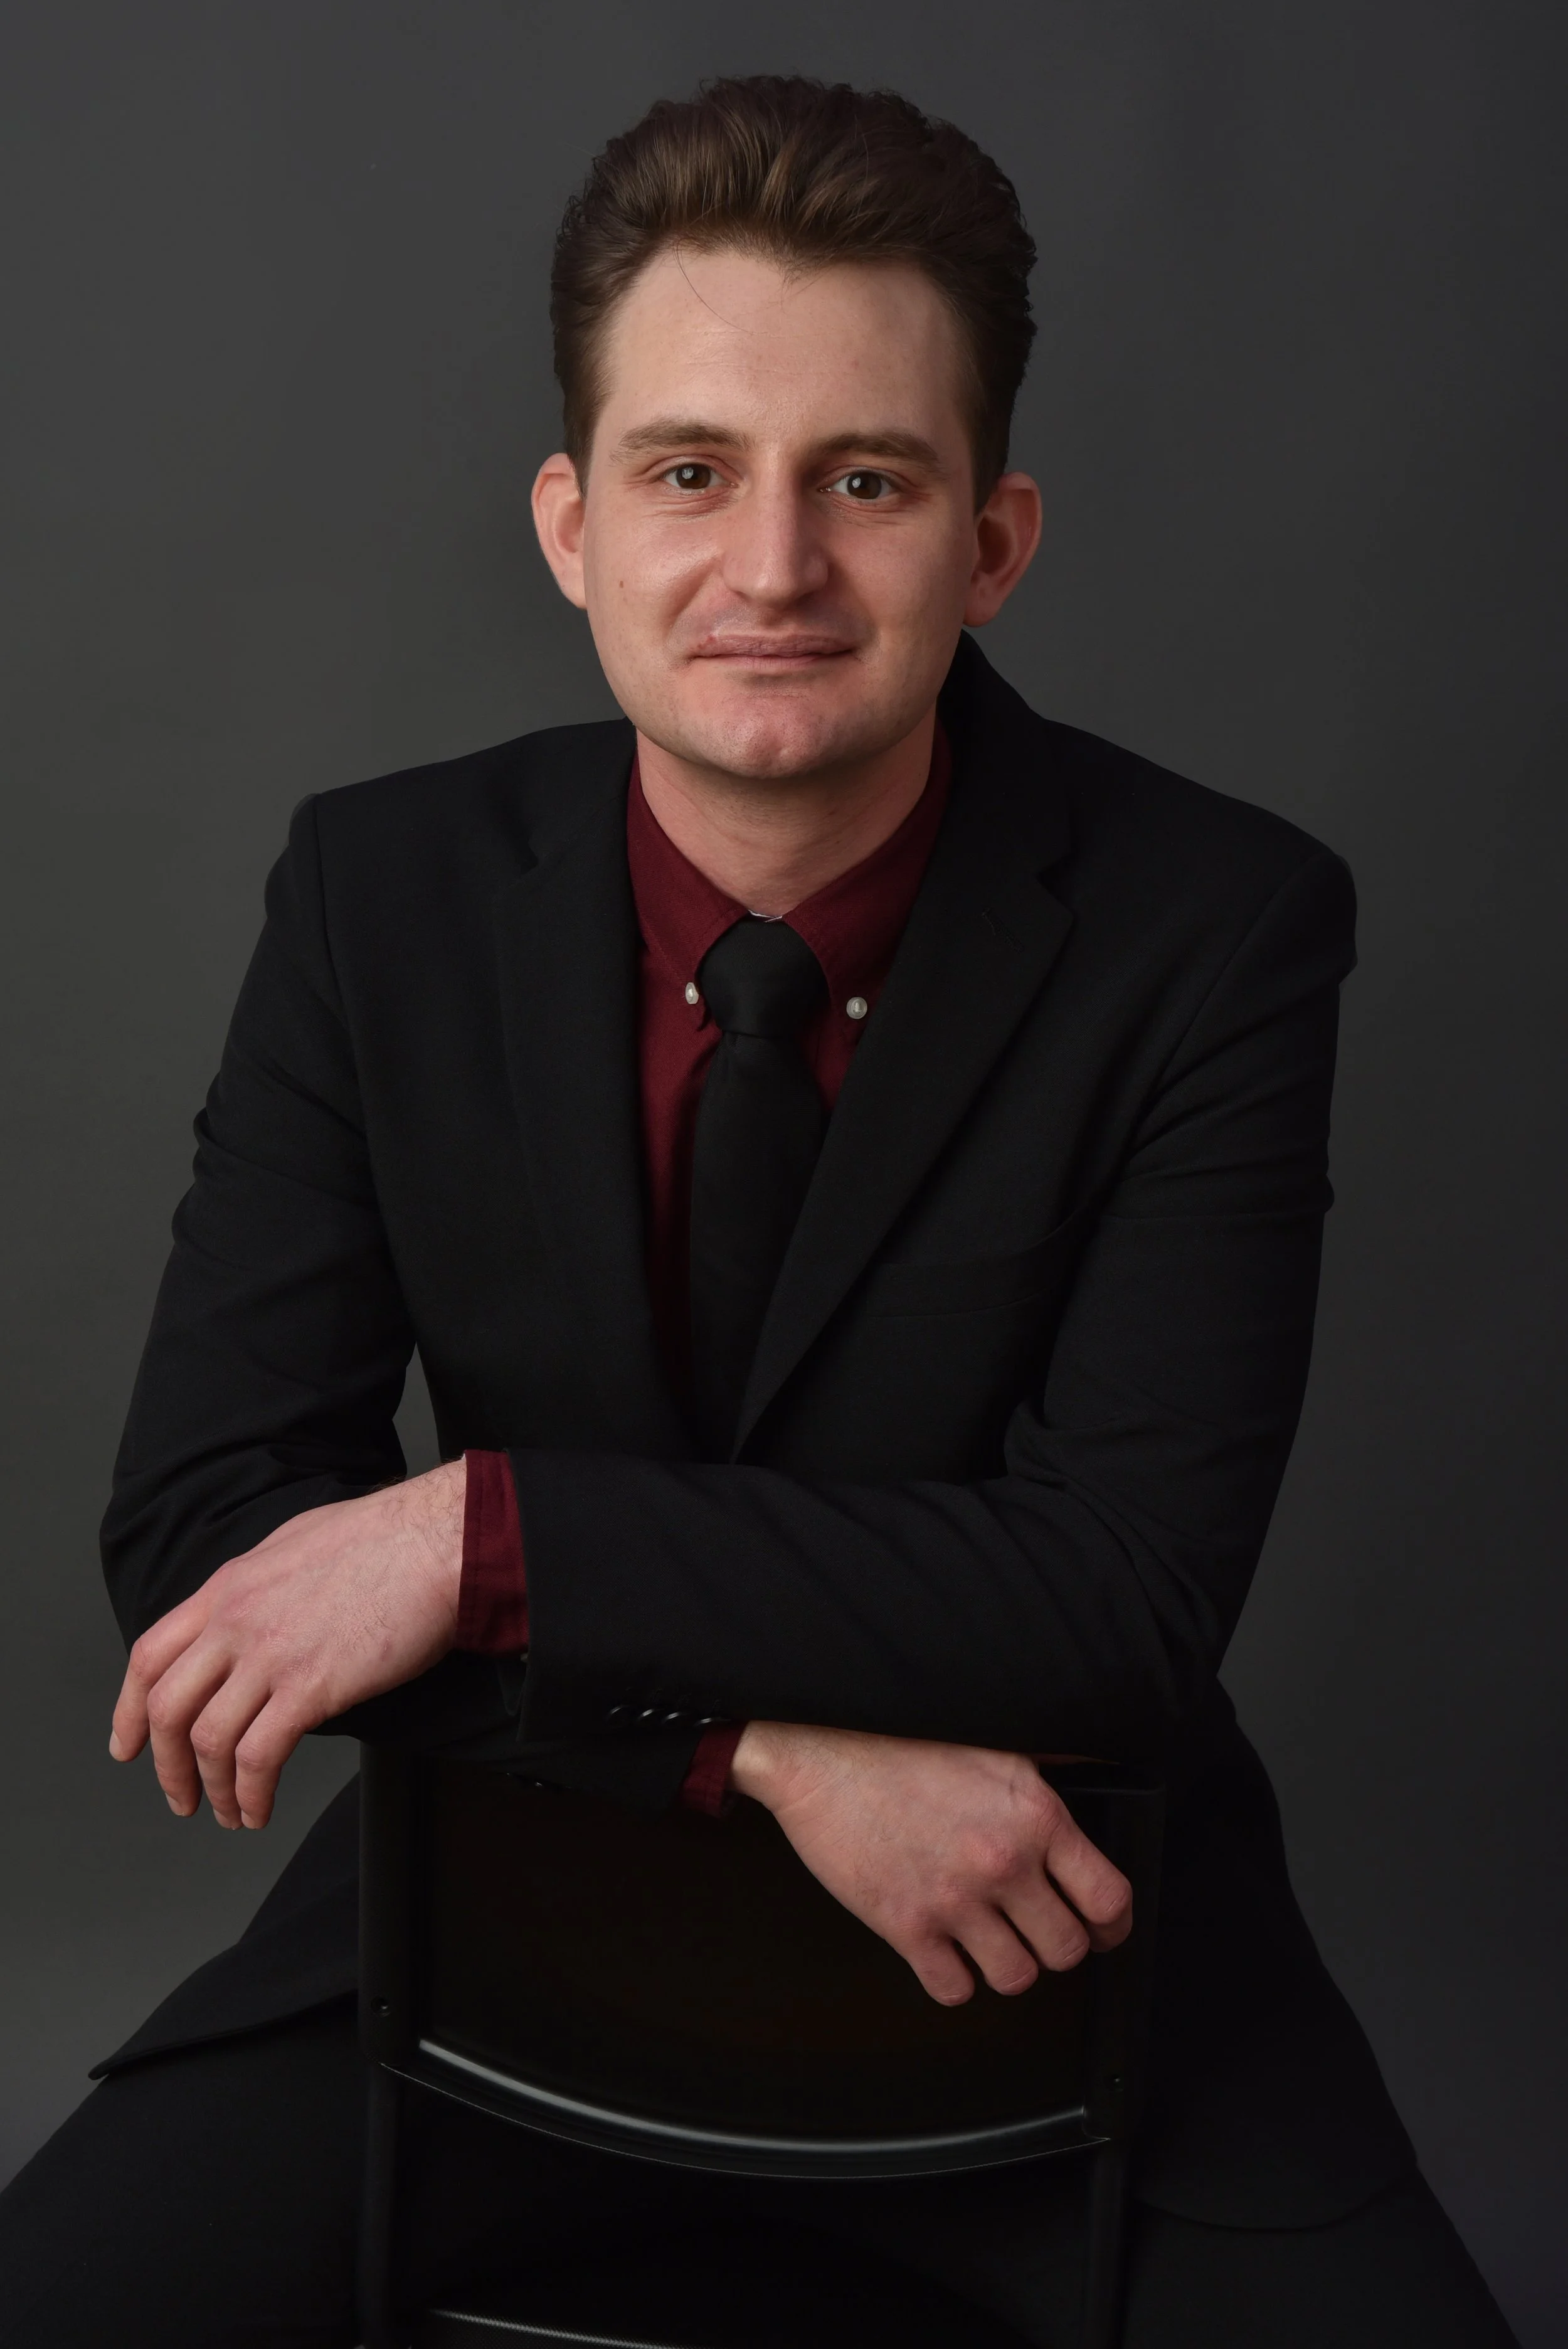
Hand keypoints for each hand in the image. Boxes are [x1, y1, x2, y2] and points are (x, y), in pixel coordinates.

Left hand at [109, 1462, 465, 1830]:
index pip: (150, 1654)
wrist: (435, 1542)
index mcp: (229, 1587)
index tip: (128, 1744)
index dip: (128, 1708)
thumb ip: (259, 1589)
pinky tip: (260, 1809)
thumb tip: (254, 1622)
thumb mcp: (294, 1547)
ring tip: (230, 1813)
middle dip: (167, 1766)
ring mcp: (269, 1654)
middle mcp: (235, 1621)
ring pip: (208, 1740)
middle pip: (167, 1707)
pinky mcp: (310, 1687)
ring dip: (212, 1789)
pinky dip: (251, 1794)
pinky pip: (259, 1757)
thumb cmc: (386, 1540)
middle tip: (180, 1797)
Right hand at [731, 1721, 1131, 2004]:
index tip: (1102, 1929)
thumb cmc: (901, 1740)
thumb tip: (1101, 1774)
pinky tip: (947, 1948)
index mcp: (1034, 1815)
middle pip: (1066, 1950)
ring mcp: (954, 1900)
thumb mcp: (995, 1743)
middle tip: (1037, 1931)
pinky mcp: (905, 1926)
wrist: (820, 1751)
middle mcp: (1003, 1862)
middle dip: (1056, 1945)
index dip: (1112, 1924)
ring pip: (1015, 1978)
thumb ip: (1051, 1770)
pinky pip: (954, 1990)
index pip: (1108, 1898)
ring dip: (1007, 1964)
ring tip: (991, 1939)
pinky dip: (955, 1978)